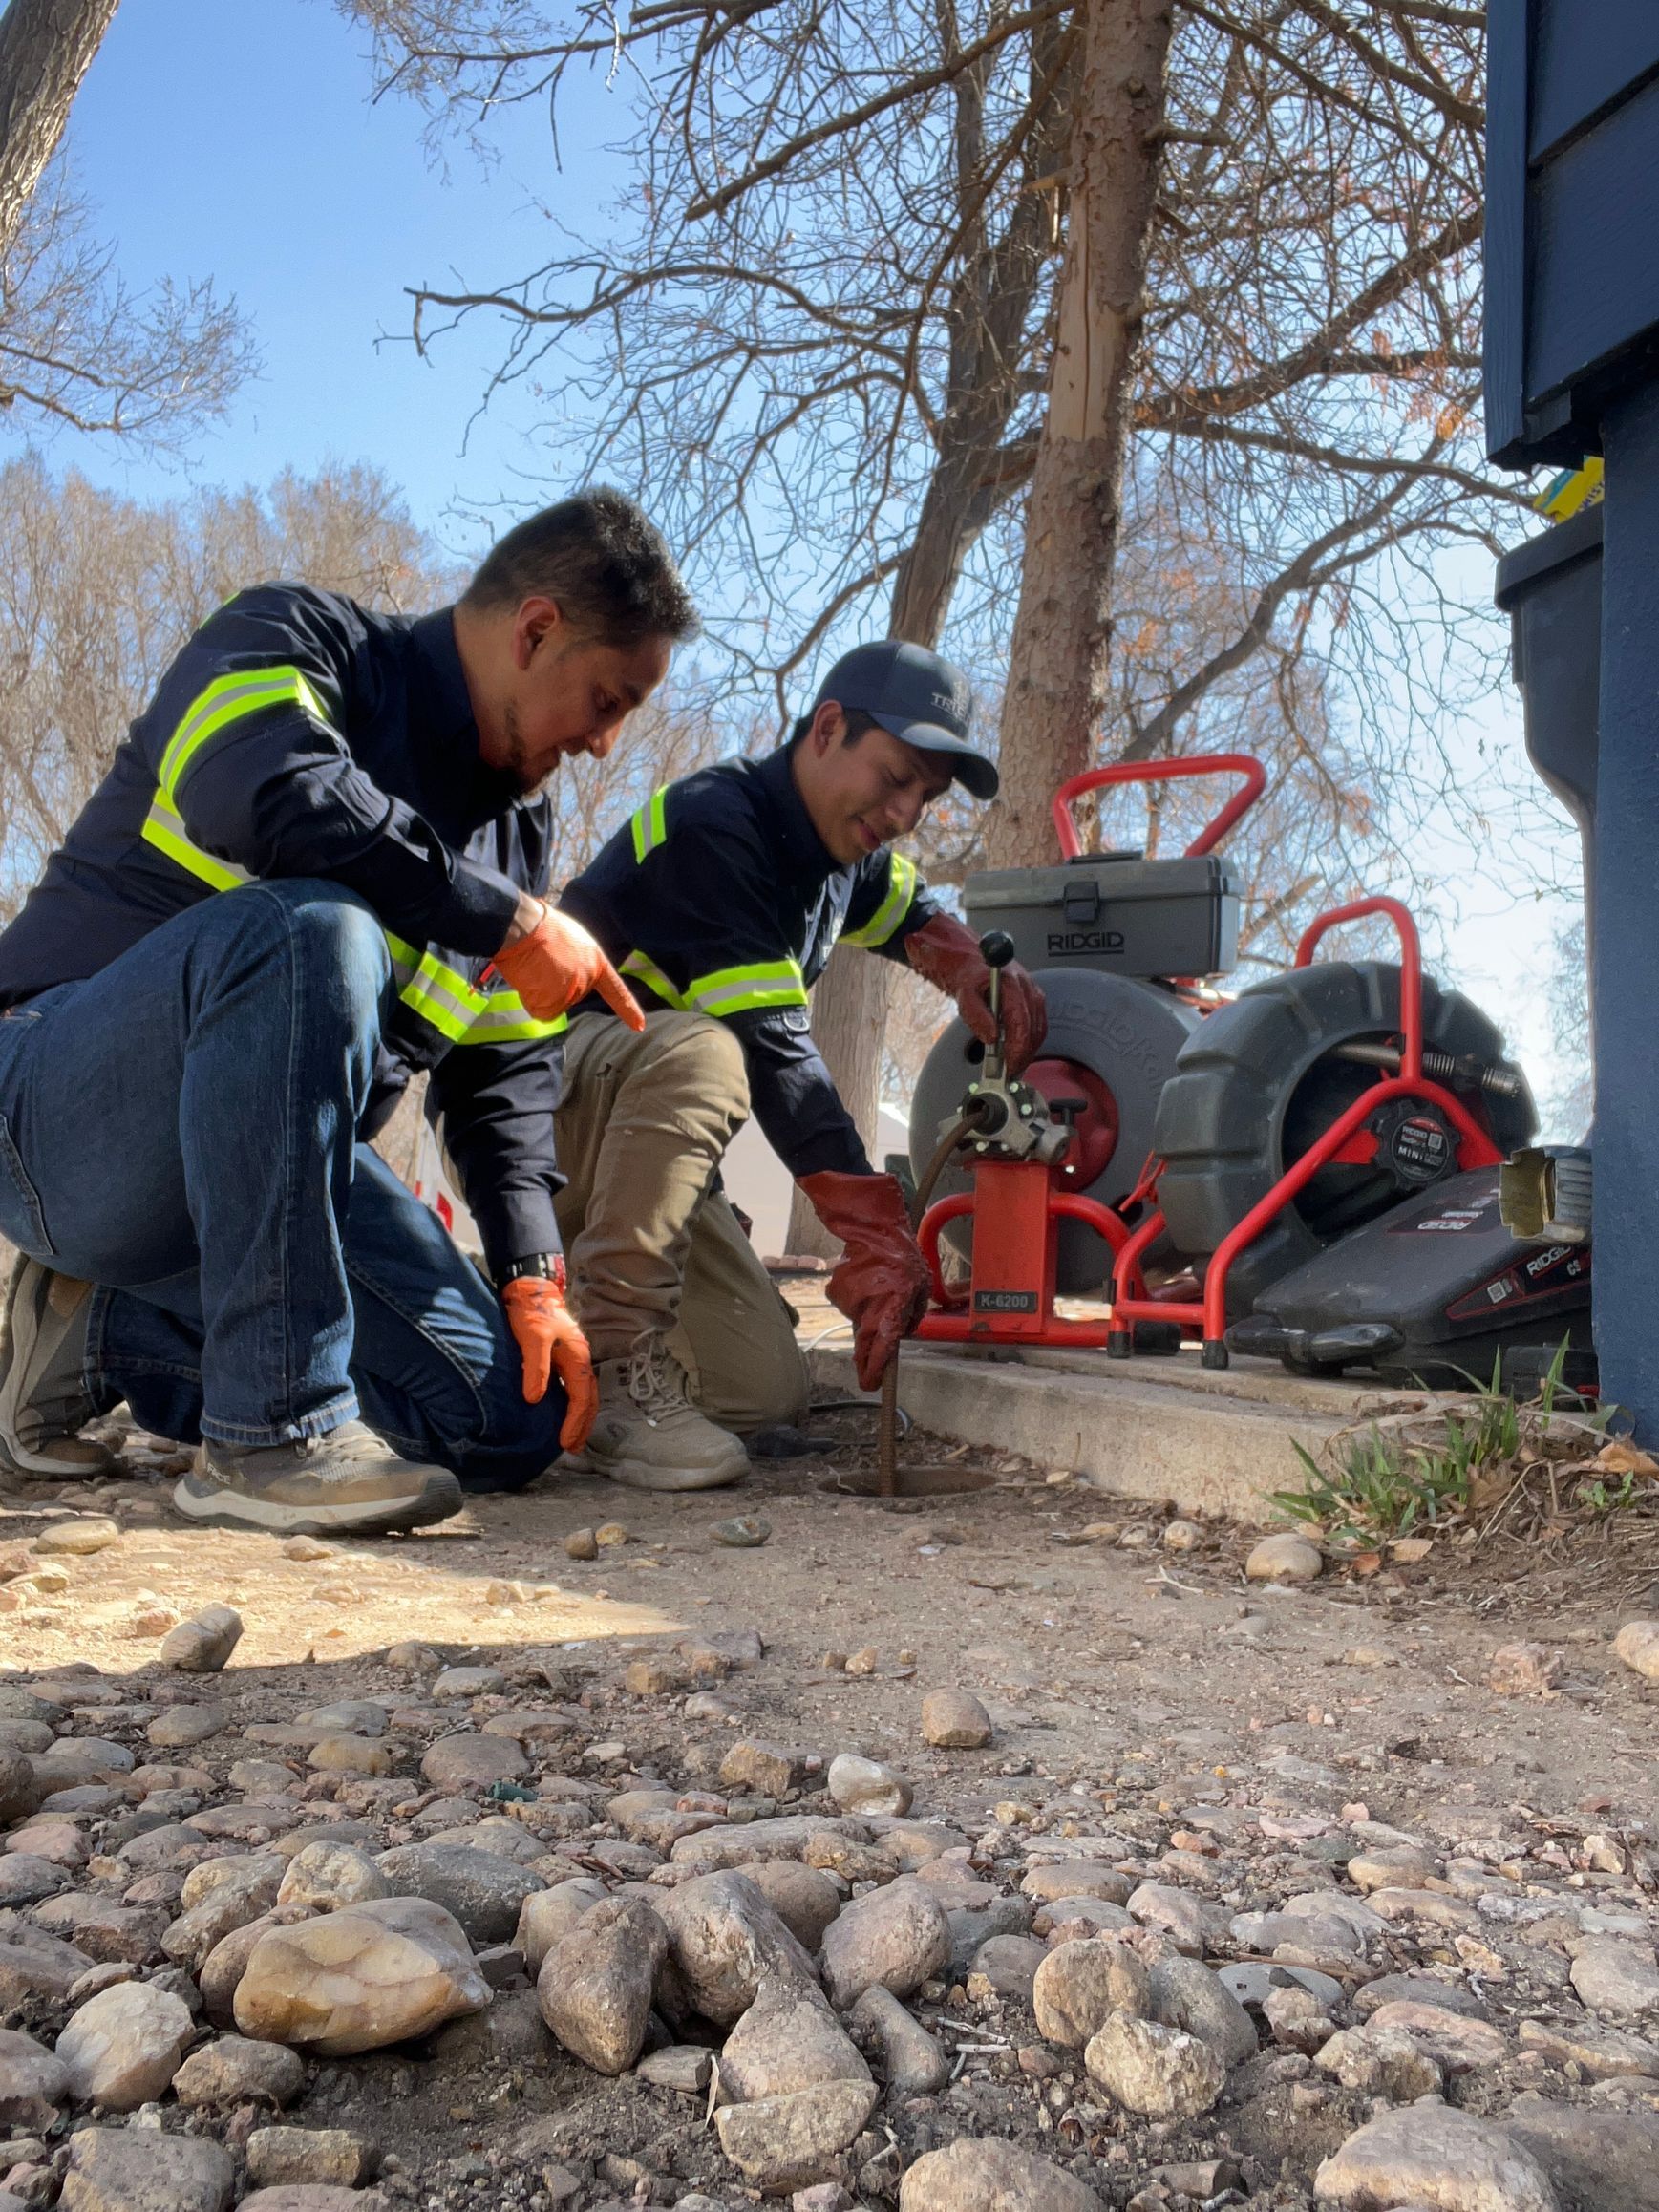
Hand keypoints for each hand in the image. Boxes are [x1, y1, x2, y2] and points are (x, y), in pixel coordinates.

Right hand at [489, 900, 645, 1029]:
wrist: (526, 928)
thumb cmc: (543, 927)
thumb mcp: (573, 939)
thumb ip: (578, 959)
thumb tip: (562, 968)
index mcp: (596, 960)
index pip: (616, 990)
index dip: (628, 1008)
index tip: (639, 1025)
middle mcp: (588, 979)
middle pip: (570, 995)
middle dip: (553, 983)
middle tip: (542, 961)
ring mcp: (572, 992)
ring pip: (553, 1002)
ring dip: (540, 989)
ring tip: (534, 966)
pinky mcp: (555, 1002)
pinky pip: (540, 1008)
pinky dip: (531, 998)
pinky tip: (529, 978)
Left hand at [502, 1265, 597, 1451]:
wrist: (530, 1288)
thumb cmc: (531, 1312)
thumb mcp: (532, 1338)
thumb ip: (536, 1368)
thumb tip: (535, 1399)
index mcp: (577, 1358)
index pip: (581, 1398)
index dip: (575, 1423)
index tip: (565, 1442)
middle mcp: (581, 1359)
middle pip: (590, 1399)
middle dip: (583, 1425)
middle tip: (574, 1448)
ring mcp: (574, 1357)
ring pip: (584, 1393)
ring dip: (580, 1416)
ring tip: (573, 1437)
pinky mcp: (564, 1355)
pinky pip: (574, 1386)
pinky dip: (572, 1404)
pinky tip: (562, 1412)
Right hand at [799, 1169, 930, 1390]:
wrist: (873, 1231)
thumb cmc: (902, 1258)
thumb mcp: (921, 1287)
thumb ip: (914, 1314)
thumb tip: (904, 1332)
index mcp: (891, 1310)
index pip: (882, 1348)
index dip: (876, 1369)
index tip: (870, 1385)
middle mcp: (867, 1310)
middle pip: (865, 1346)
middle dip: (866, 1363)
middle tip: (867, 1377)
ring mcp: (849, 1302)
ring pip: (859, 1322)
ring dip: (867, 1318)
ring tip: (878, 1296)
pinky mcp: (836, 1293)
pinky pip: (850, 1306)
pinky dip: (857, 1302)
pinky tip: (866, 1286)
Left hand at [903, 912, 1046, 1072]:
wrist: (966, 956)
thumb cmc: (964, 972)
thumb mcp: (963, 994)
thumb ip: (976, 1016)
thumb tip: (991, 1038)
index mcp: (1011, 983)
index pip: (1020, 1023)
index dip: (1017, 1048)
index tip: (1008, 1066)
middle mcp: (1026, 985)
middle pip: (1034, 1028)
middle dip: (1024, 1054)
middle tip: (1010, 1072)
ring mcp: (1031, 990)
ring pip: (1039, 1027)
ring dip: (1029, 1049)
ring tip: (1014, 1065)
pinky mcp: (1031, 995)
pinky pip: (1037, 1022)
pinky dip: (1030, 1039)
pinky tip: (1018, 1050)